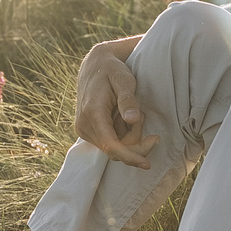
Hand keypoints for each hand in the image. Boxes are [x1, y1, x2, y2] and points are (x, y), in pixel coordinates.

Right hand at [75, 39, 159, 166]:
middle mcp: (83, 126)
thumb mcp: (124, 80)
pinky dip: (122, 133)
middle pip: (115, 151)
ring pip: (114, 148)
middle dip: (135, 141)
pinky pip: (110, 142)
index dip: (130, 157)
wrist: (94, 66)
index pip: (111, 146)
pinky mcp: (87, 131)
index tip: (146, 164)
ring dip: (129, 135)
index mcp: (91, 114)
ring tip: (134, 111)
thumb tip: (133, 119)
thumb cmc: (112, 70)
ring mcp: (83, 130)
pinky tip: (125, 116)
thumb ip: (128, 100)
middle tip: (145, 117)